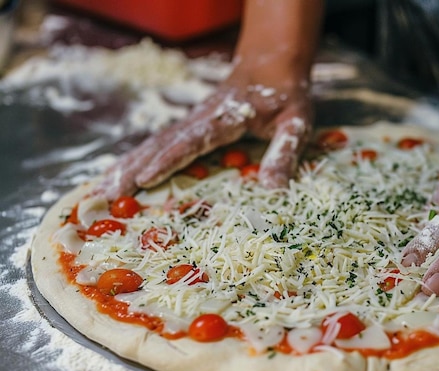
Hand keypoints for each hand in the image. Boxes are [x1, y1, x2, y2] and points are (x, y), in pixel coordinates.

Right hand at [95, 60, 312, 200]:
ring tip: (101, 187)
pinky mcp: (192, 125)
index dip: (168, 159)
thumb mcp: (296, 123)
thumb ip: (285, 151)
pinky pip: (161, 142)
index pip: (193, 140)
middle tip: (105, 193)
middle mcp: (202, 118)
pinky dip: (139, 157)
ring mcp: (194, 120)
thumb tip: (273, 189)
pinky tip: (124, 172)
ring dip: (128, 163)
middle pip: (162, 142)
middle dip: (133, 167)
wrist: (271, 67)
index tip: (145, 178)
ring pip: (155, 141)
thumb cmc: (285, 96)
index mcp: (227, 118)